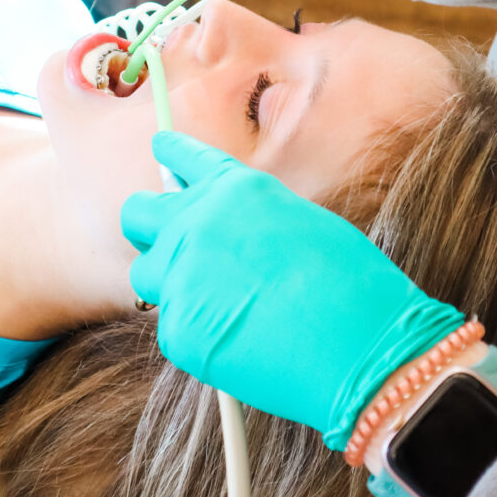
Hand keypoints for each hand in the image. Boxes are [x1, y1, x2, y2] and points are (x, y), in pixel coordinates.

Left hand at [122, 132, 461, 449]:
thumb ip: (248, 218)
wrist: (359, 348)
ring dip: (170, 284)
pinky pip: (171, 326)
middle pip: (136, 213)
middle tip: (174, 245)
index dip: (171, 152)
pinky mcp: (177, 330)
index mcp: (233, 188)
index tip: (162, 148)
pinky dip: (196, 333)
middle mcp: (196, 223)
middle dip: (150, 227)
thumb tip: (225, 228)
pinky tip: (238, 342)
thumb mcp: (300, 223)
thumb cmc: (349, 284)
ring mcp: (180, 276)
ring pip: (145, 274)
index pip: (183, 155)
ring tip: (218, 305)